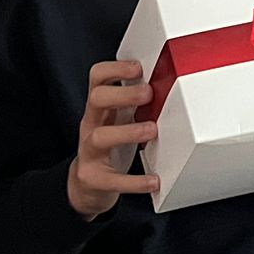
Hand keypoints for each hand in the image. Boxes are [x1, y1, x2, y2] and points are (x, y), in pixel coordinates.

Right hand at [67, 59, 158, 218]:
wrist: (87, 185)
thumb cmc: (111, 145)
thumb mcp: (119, 119)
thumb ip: (135, 103)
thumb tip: (165, 85)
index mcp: (99, 108)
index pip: (97, 78)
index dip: (115, 69)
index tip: (138, 68)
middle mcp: (91, 125)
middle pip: (96, 99)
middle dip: (123, 94)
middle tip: (149, 94)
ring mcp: (89, 152)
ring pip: (99, 137)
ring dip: (128, 132)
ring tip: (152, 130)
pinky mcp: (93, 178)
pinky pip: (112, 180)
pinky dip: (135, 181)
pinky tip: (153, 180)